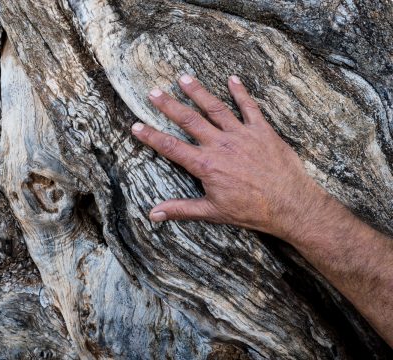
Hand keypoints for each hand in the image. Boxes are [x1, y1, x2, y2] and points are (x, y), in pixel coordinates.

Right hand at [131, 74, 326, 238]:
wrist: (290, 204)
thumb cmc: (251, 210)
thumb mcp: (212, 212)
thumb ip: (181, 209)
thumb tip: (153, 214)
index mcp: (206, 165)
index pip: (171, 147)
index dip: (151, 136)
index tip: (136, 126)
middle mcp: (220, 145)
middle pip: (189, 120)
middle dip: (169, 105)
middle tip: (154, 92)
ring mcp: (241, 135)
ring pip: (215, 108)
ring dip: (198, 92)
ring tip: (184, 78)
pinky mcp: (262, 131)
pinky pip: (250, 107)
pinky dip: (241, 92)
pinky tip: (232, 79)